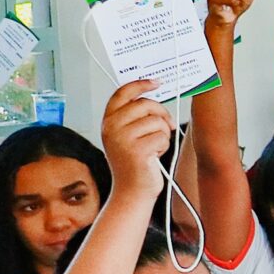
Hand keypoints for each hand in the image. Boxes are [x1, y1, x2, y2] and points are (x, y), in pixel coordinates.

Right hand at [100, 80, 172, 200]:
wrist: (132, 191)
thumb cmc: (135, 162)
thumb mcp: (128, 135)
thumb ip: (135, 117)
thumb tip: (154, 96)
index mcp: (108, 120)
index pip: (123, 93)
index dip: (141, 84)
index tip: (156, 82)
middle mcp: (111, 127)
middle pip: (146, 104)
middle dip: (161, 115)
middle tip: (165, 128)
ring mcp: (122, 138)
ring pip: (157, 121)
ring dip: (162, 135)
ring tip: (152, 148)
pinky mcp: (136, 149)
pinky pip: (162, 136)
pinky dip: (164, 146)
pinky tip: (153, 156)